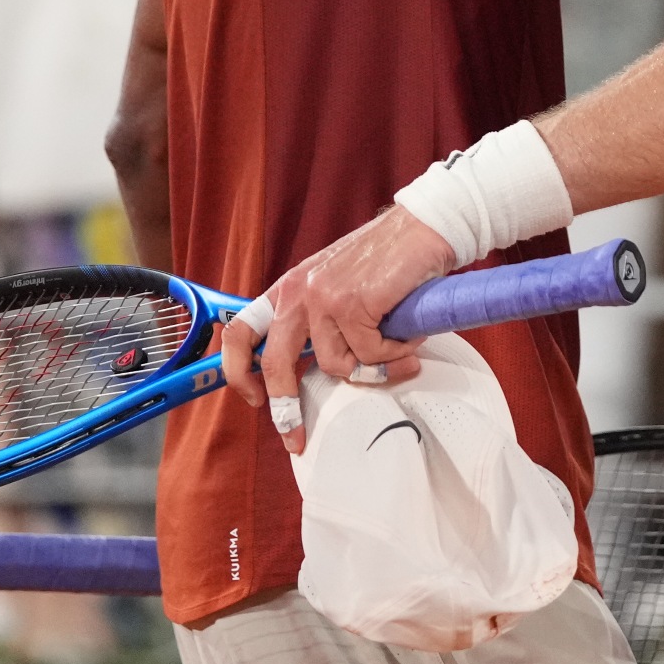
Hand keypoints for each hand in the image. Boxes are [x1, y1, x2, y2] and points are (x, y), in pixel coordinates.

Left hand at [219, 207, 458, 452]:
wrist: (424, 227)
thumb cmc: (388, 260)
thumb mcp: (338, 284)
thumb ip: (319, 319)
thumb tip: (313, 368)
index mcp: (289, 288)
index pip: (241, 331)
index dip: (239, 371)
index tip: (255, 400)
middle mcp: (299, 292)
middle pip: (276, 364)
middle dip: (286, 408)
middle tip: (297, 436)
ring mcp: (325, 298)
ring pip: (336, 365)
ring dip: (373, 368)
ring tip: (399, 353)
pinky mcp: (354, 303)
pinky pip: (370, 354)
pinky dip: (395, 355)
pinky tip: (410, 338)